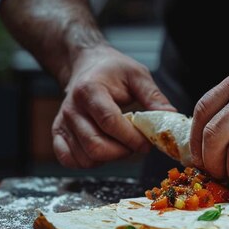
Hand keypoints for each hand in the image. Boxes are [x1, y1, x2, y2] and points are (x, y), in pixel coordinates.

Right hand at [52, 45, 175, 167]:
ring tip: (121, 145)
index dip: (132, 138)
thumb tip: (171, 117)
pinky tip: (104, 151)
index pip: (110, 122)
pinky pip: (70, 160)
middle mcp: (72, 108)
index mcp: (90, 90)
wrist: (87, 66)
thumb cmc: (112, 70)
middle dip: (123, 152)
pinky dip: (90, 163)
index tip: (147, 142)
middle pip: (96, 146)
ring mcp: (63, 122)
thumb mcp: (137, 75)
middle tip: (136, 145)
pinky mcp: (58, 133)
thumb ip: (154, 97)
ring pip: (86, 158)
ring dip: (109, 159)